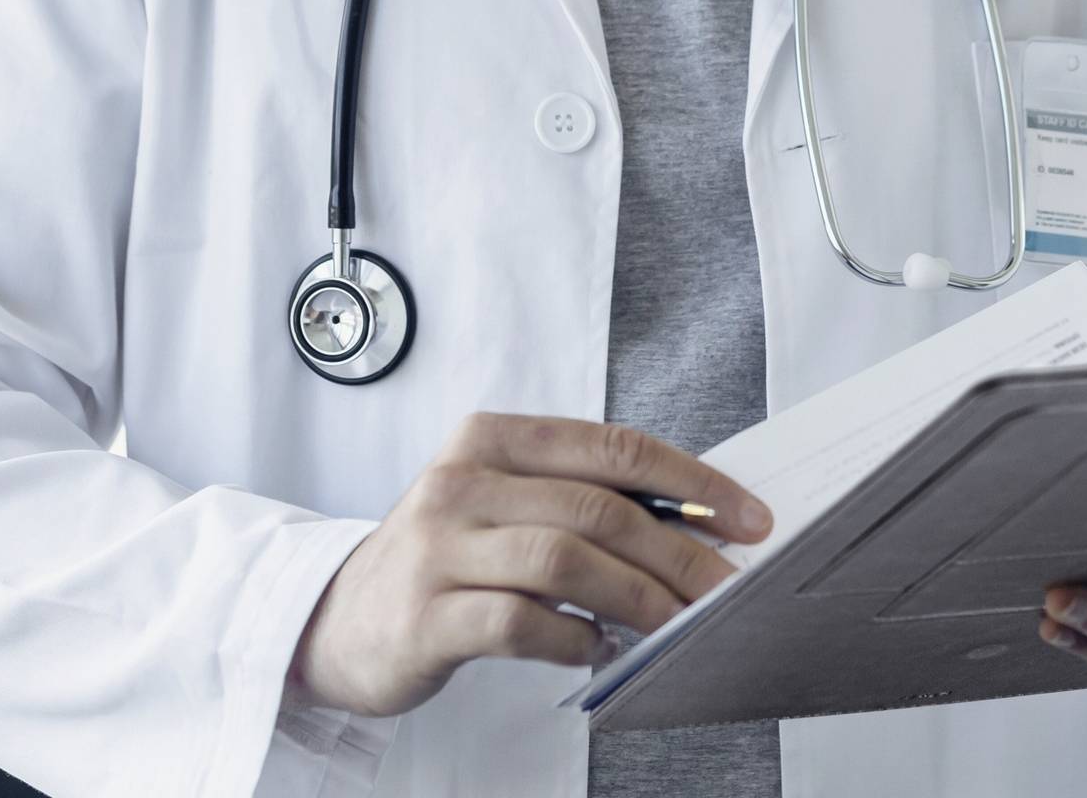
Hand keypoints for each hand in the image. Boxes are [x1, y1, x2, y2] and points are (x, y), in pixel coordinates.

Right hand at [285, 411, 773, 718]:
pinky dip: (574, 638)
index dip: (693, 481)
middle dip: (680, 552)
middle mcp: (461, 481)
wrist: (336, 619)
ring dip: (637, 598)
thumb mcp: (503, 505)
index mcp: (491, 438)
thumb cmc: (443, 559)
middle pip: (598, 508)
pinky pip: (520, 623)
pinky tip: (596, 649)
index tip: (750, 517)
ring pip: (565, 561)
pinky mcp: (424, 615)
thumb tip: (699, 522)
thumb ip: (578, 499)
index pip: (613, 446)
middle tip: (729, 588)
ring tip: (674, 625)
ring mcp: (437, 547)